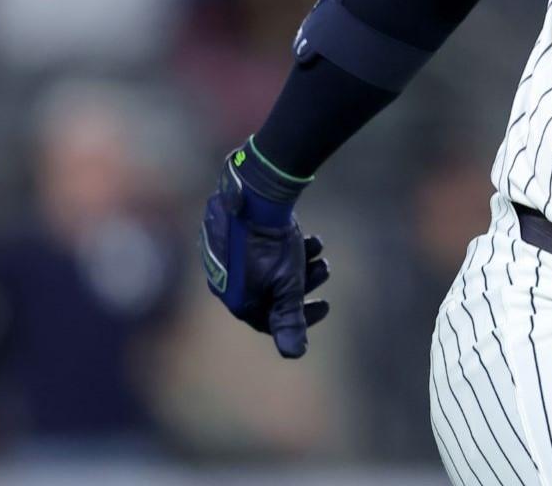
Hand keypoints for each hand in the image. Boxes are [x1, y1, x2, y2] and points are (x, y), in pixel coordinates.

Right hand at [200, 150, 330, 356]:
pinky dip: (288, 248)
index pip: (269, 321)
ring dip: (300, 264)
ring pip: (270, 269)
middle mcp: (226, 282)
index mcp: (236, 300)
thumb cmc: (271, 245)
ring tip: (319, 250)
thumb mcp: (287, 286)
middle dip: (303, 285)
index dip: (301, 317)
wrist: (255, 196)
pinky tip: (309, 237)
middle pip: (272, 293)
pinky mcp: (233, 235)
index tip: (325, 305)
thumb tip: (294, 355)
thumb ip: (289, 319)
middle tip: (325, 271)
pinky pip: (262, 250)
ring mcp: (227, 258)